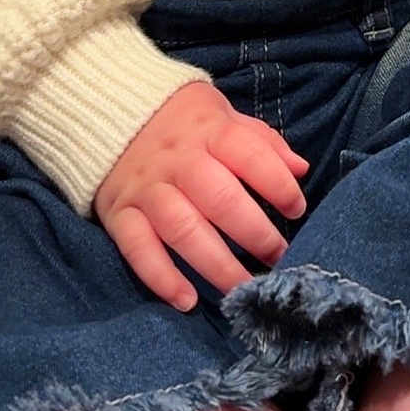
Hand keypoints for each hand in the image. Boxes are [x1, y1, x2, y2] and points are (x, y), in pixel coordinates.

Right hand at [93, 83, 308, 311]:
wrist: (109, 109)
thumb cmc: (182, 121)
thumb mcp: (224, 115)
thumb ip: (263, 142)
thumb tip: (301, 169)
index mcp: (209, 131)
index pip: (249, 155)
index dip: (278, 184)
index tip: (297, 209)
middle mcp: (178, 160)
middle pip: (219, 199)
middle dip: (255, 234)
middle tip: (279, 259)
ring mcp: (147, 188)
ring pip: (183, 229)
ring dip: (217, 265)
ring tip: (244, 290)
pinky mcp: (120, 212)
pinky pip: (137, 248)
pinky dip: (160, 277)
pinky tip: (186, 301)